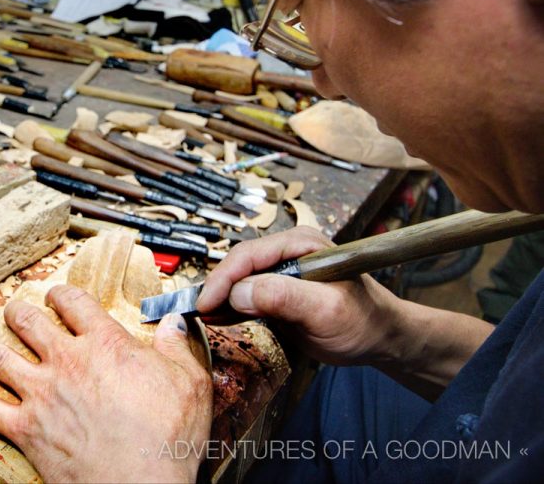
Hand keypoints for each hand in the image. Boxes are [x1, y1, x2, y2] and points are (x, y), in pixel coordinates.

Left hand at [0, 285, 212, 482]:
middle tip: (17, 312)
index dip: (62, 294)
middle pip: (27, 321)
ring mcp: (41, 394)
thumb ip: (176, 347)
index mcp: (105, 344)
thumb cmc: (167, 437)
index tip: (57, 296)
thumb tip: (173, 323)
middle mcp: (67, 361)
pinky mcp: (26, 429)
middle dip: (18, 312)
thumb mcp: (189, 382)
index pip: (73, 302)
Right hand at [198, 227, 402, 365]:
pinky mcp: (279, 289)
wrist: (381, 338)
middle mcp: (288, 251)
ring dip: (220, 298)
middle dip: (217, 288)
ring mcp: (282, 270)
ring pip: (238, 279)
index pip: (248, 254)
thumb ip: (283, 296)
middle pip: (239, 264)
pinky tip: (219, 317)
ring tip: (205, 316)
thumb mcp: (325, 309)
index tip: (206, 303)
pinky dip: (230, 306)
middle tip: (200, 313)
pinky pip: (246, 293)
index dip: (223, 279)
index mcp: (300, 243)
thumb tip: (239, 291)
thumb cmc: (363, 321)